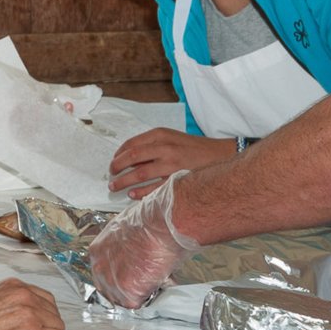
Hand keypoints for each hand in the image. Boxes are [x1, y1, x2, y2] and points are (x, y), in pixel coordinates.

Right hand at [0, 278, 64, 329]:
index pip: (43, 297)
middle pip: (53, 311)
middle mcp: (24, 296)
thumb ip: (7, 300)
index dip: (42, 313)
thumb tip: (19, 311)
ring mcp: (31, 314)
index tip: (37, 323)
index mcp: (14, 286)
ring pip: (58, 325)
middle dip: (47, 325)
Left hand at [89, 169, 200, 308]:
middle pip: (109, 288)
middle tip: (144, 281)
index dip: (120, 274)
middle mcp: (100, 267)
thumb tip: (133, 251)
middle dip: (127, 287)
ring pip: (124, 298)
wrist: (164, 224)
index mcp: (98, 250)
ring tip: (155, 278)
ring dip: (140, 291)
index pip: (104, 271)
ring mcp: (113, 282)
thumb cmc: (152, 220)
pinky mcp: (129, 293)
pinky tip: (160, 280)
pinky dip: (152, 294)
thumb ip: (123, 244)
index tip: (131, 275)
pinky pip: (140, 302)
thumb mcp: (126, 228)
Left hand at [109, 130, 237, 197]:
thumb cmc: (193, 148)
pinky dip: (140, 192)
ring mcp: (171, 164)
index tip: (113, 163)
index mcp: (161, 135)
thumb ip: (151, 145)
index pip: (131, 144)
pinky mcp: (177, 179)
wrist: (219, 155)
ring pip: (139, 174)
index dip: (118, 155)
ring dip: (124, 182)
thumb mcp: (171, 138)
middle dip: (117, 168)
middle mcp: (165, 147)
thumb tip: (127, 158)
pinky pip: (153, 188)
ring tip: (116, 187)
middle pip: (132, 158)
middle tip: (111, 176)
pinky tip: (132, 195)